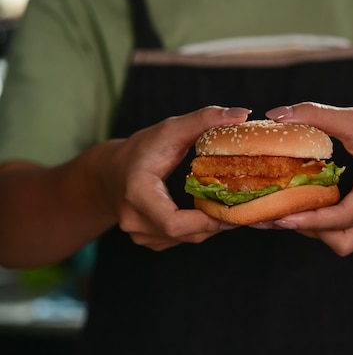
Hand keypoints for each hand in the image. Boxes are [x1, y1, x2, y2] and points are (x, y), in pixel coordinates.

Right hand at [104, 106, 249, 250]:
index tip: (230, 208)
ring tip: (227, 204)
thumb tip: (242, 113)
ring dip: (210, 225)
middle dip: (216, 221)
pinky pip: (181, 240)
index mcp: (137, 194)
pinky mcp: (148, 241)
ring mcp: (140, 235)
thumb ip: (204, 119)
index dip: (205, 221)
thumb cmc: (141, 149)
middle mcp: (135, 220)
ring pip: (187, 239)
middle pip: (186, 234)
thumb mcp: (170, 129)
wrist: (109, 173)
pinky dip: (198, 228)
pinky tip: (207, 210)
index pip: (172, 222)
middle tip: (240, 204)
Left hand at [263, 102, 352, 255]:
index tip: (280, 217)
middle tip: (277, 214)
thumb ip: (316, 114)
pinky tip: (302, 204)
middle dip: (309, 230)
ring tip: (286, 210)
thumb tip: (275, 114)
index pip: (342, 217)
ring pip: (341, 241)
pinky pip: (343, 230)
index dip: (309, 220)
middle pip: (340, 240)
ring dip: (315, 230)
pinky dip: (322, 223)